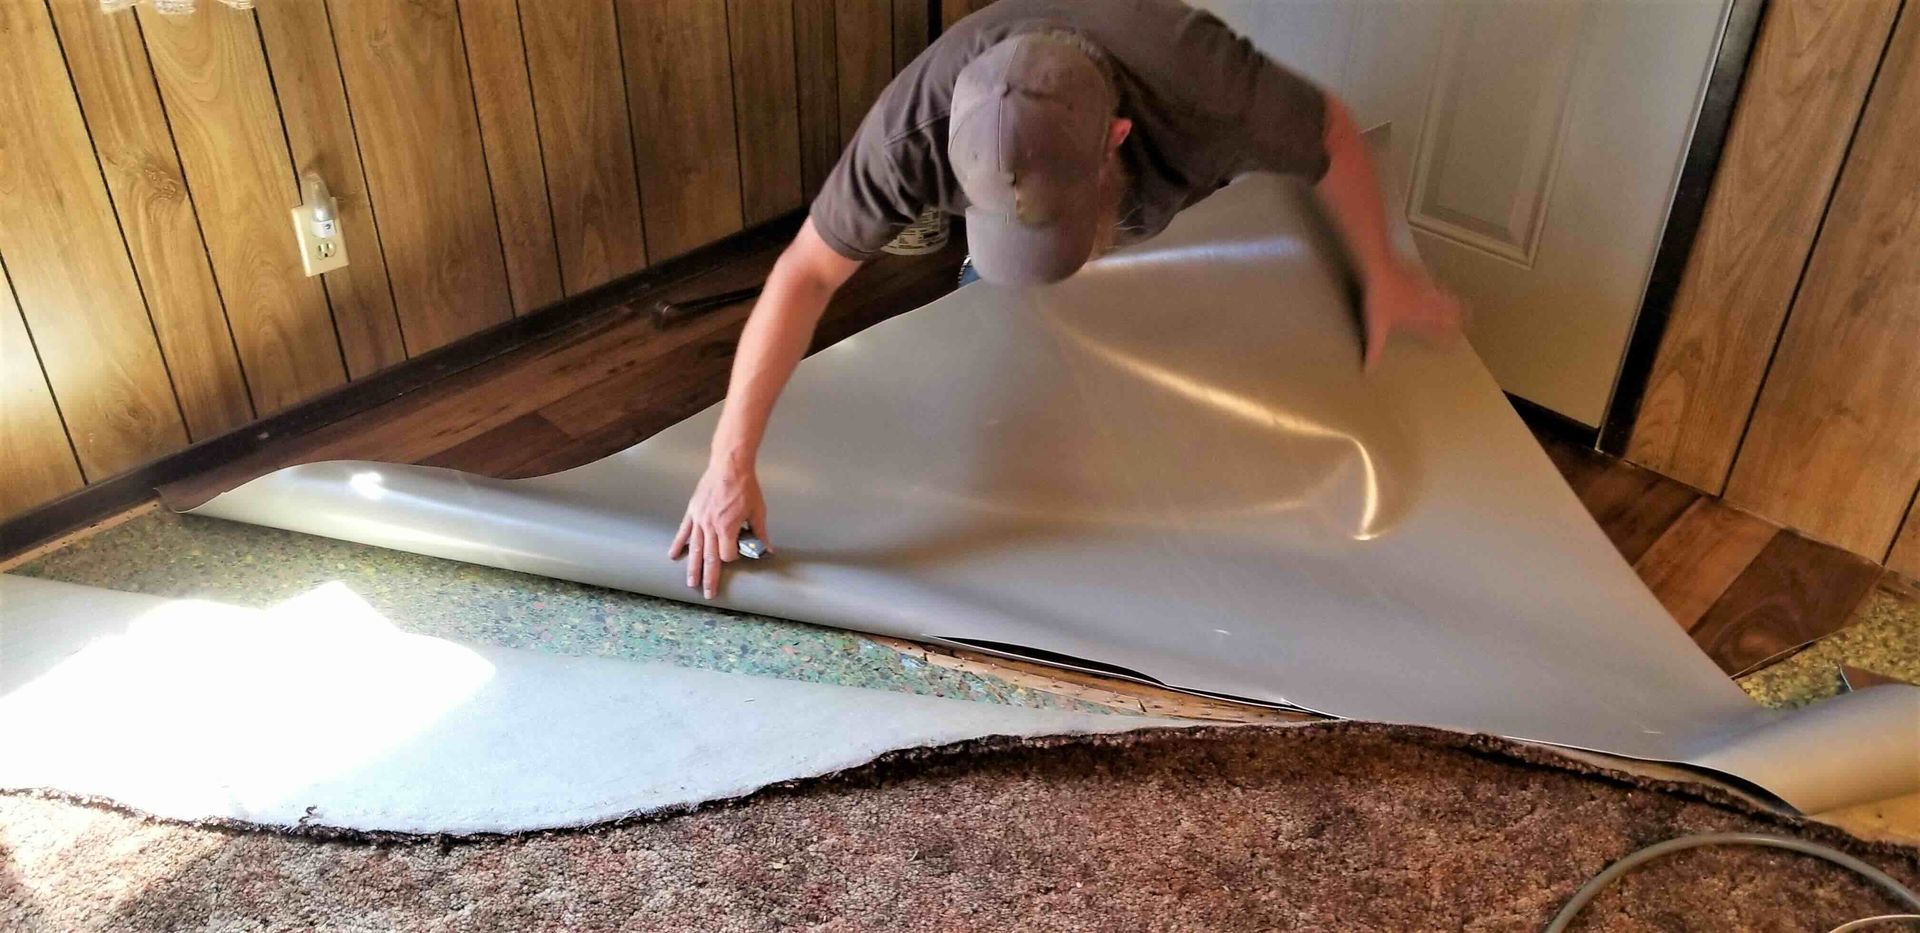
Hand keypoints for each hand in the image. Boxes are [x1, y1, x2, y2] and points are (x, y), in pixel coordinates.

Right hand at [668, 453, 768, 598]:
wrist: (730, 465)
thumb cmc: (745, 487)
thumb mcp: (758, 511)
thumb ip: (760, 533)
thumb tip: (767, 549)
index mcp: (727, 528)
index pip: (727, 555)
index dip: (733, 558)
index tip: (737, 555)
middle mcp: (711, 527)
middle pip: (709, 558)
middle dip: (708, 578)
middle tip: (707, 594)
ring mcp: (700, 520)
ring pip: (694, 549)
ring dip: (692, 567)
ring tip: (691, 582)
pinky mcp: (693, 511)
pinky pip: (684, 531)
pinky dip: (678, 544)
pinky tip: (673, 555)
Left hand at [1361, 262, 1464, 368]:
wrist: (1381, 266)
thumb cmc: (1379, 297)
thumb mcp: (1375, 326)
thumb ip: (1374, 348)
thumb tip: (1368, 370)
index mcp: (1420, 318)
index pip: (1439, 333)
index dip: (1448, 341)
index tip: (1454, 347)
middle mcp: (1428, 304)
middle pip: (1451, 314)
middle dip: (1460, 322)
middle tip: (1468, 327)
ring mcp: (1427, 288)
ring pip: (1449, 299)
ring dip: (1458, 306)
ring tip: (1466, 310)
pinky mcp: (1423, 275)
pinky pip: (1438, 284)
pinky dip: (1444, 289)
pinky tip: (1442, 288)